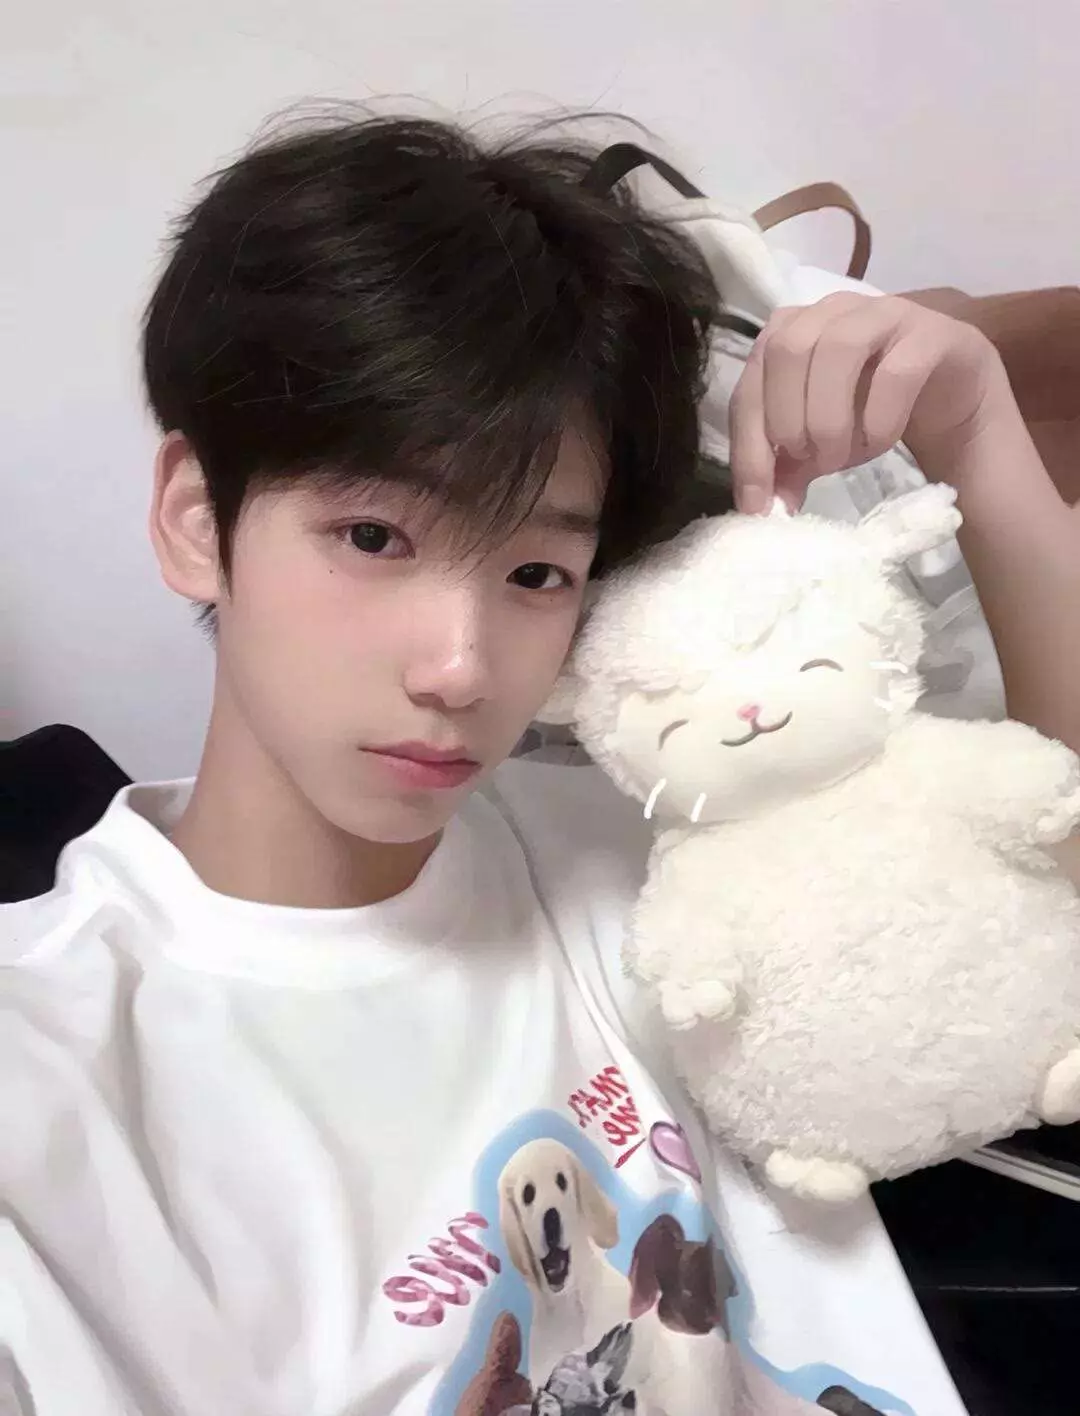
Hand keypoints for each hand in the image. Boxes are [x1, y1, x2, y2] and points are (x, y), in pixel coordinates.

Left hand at [729, 292, 1012, 512]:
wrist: (954, 409)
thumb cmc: (873, 417)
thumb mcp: (818, 448)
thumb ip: (785, 468)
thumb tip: (757, 507)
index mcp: (793, 332)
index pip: (751, 382)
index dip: (747, 445)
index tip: (756, 502)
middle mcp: (834, 310)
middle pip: (787, 349)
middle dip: (788, 419)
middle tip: (809, 464)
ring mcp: (886, 313)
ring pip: (839, 347)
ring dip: (830, 416)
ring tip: (840, 458)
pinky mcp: (934, 334)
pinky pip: (898, 370)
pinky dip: (880, 416)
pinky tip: (880, 442)